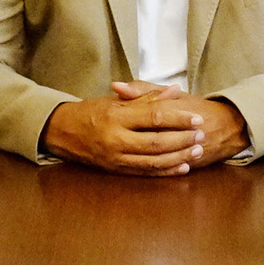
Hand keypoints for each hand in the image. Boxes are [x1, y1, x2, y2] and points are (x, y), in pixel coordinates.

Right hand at [42, 82, 241, 174]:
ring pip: (154, 160)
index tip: (197, 117)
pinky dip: (166, 171)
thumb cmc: (91, 112)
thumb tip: (175, 91)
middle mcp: (115, 138)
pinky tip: (182, 167)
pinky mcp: (116, 170)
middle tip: (201, 134)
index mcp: (116, 116)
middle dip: (183, 139)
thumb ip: (146, 97)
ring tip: (196, 150)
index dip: (178, 118)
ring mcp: (115, 157)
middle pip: (157, 141)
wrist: (62, 132)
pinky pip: (145, 173)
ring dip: (179, 156)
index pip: (154, 116)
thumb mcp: (116, 100)